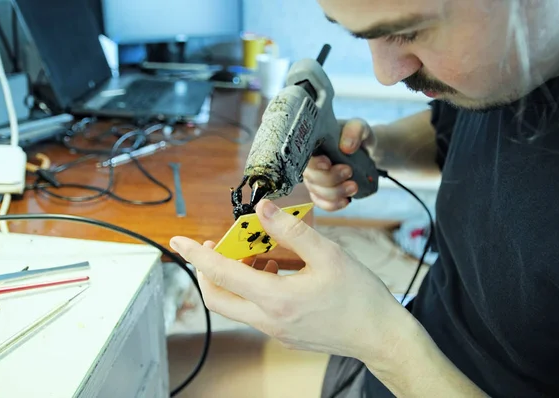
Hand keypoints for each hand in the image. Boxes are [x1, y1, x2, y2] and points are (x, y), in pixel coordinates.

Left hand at [169, 199, 407, 361]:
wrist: (379, 335)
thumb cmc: (359, 296)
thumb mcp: (328, 254)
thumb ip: (291, 230)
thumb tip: (262, 210)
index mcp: (276, 299)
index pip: (221, 275)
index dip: (196, 256)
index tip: (179, 242)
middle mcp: (269, 319)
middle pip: (217, 297)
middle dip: (209, 270)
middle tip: (220, 246)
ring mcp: (275, 330)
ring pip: (236, 304)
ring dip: (237, 277)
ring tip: (260, 252)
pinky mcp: (284, 334)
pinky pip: (256, 309)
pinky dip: (256, 286)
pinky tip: (280, 269)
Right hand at [303, 118, 375, 211]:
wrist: (363, 149)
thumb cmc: (356, 135)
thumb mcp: (359, 127)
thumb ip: (354, 131)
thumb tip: (346, 147)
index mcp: (311, 145)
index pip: (304, 156)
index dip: (313, 163)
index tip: (328, 163)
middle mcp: (309, 163)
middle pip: (311, 177)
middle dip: (330, 179)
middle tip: (349, 172)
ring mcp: (314, 179)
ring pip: (317, 192)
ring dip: (336, 193)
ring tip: (354, 187)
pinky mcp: (322, 191)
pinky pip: (321, 203)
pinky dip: (333, 205)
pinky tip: (347, 201)